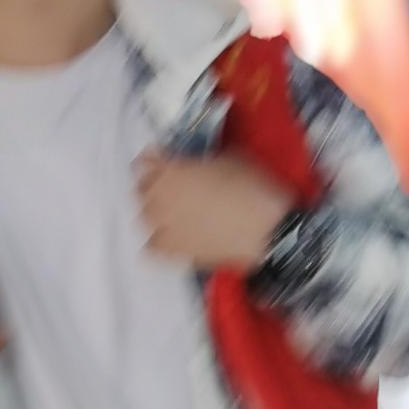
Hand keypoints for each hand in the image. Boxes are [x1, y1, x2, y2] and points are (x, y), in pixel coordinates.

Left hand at [135, 153, 294, 271]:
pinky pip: (151, 247)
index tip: (160, 157)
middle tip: (169, 183)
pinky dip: (157, 240)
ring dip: (153, 211)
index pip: (144, 161)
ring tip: (170, 210)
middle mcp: (160, 199)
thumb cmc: (252, 189)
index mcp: (171, 171)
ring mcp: (165, 227)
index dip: (153, 158)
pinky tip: (169, 236)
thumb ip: (198, 161)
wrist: (267, 230)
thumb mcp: (228, 159)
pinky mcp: (175, 252)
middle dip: (151, 183)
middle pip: (140, 189)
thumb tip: (193, 165)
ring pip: (143, 217)